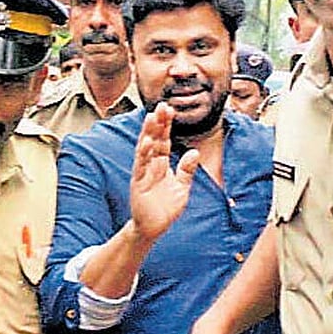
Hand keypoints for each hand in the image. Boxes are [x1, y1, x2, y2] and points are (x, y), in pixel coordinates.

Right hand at [130, 102, 199, 240]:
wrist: (154, 227)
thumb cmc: (166, 207)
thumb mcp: (182, 187)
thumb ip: (186, 170)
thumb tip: (194, 152)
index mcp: (161, 164)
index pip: (164, 140)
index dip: (166, 125)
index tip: (170, 109)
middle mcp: (151, 165)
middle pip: (154, 140)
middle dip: (158, 123)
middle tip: (162, 106)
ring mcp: (143, 172)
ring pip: (145, 149)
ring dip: (148, 133)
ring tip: (152, 117)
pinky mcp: (138, 183)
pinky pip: (140, 166)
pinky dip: (143, 153)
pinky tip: (147, 142)